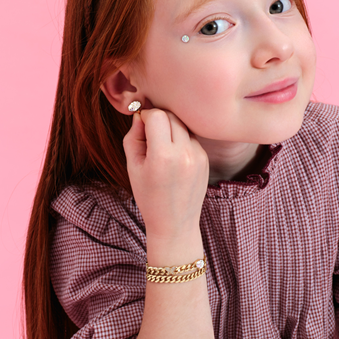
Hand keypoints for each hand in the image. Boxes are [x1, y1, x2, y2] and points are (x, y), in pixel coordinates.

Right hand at [123, 109, 208, 240]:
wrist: (174, 222)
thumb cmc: (148, 195)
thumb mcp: (133, 167)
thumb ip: (133, 137)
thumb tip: (140, 115)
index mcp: (163, 156)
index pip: (157, 116)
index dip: (145, 116)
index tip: (141, 126)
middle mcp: (184, 153)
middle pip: (171, 116)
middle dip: (158, 120)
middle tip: (149, 135)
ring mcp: (198, 156)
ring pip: (183, 125)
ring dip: (170, 129)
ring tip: (162, 149)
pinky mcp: (205, 159)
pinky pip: (191, 138)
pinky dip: (181, 140)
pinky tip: (174, 158)